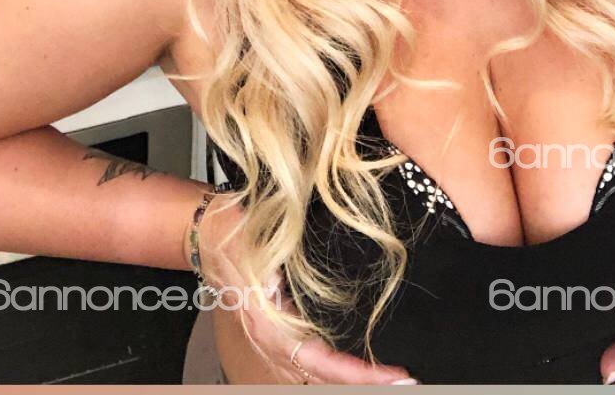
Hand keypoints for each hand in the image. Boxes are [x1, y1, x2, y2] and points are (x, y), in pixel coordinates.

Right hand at [197, 192, 418, 384]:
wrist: (208, 235)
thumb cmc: (234, 233)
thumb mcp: (256, 241)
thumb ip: (274, 259)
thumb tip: (284, 279)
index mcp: (269, 325)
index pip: (319, 362)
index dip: (355, 375)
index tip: (391, 377)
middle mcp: (272, 343)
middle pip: (322, 379)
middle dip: (364, 383)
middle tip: (406, 382)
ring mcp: (274, 343)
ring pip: (316, 377)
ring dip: (351, 381)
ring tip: (390, 380)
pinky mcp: (279, 336)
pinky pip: (310, 366)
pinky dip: (336, 373)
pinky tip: (359, 371)